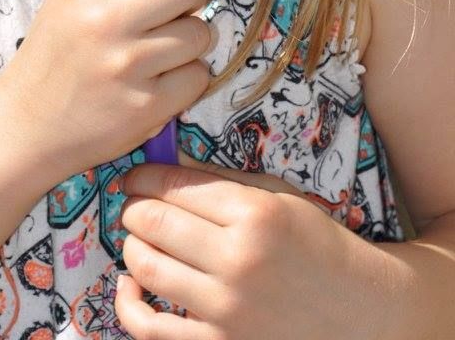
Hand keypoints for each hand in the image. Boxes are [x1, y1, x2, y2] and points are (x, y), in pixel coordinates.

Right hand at [0, 0, 214, 180]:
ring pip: (200, 33)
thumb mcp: (69, 3)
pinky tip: (157, 83)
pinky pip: (198, 76)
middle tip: (168, 12)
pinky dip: (186, 79)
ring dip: (188, 41)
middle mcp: (105, 22)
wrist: (25, 128)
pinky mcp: (147, 107)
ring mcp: (128, 66)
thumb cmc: (53, 59)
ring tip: (156, 54)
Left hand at [115, 161, 407, 338]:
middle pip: (153, 222)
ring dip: (132, 247)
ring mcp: (228, 309)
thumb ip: (220, 182)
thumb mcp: (278, 197)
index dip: (143, 176)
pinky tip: (131, 285)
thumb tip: (163, 165)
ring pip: (146, 267)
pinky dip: (129, 303)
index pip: (174, 186)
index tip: (133, 177)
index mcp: (255, 214)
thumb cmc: (317, 244)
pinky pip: (150, 329)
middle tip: (133, 205)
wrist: (361, 311)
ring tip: (139, 240)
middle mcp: (239, 260)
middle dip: (133, 208)